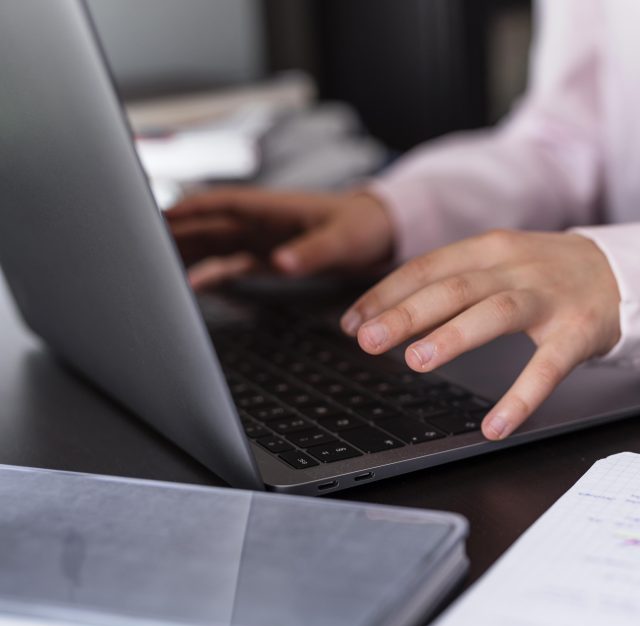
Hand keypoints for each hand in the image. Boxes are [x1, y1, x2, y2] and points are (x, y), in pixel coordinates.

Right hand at [165, 187, 393, 288]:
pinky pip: (230, 262)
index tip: (152, 216)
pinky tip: (191, 284)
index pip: (218, 205)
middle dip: (171, 233)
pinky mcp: (268, 256)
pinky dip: (210, 272)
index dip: (185, 209)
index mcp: (270, 208)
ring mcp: (261, 238)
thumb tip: (281, 262)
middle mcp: (259, 221)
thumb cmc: (362, 226)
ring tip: (150, 266)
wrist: (381, 233)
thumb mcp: (341, 240)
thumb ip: (312, 252)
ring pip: (212, 243)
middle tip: (135, 245)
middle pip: (205, 225)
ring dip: (185, 252)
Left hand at [341, 230, 621, 439]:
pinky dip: (521, 396)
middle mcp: (517, 267)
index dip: (387, 293)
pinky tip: (496, 424)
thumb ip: (455, 283)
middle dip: (407, 313)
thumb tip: (392, 313)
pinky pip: (547, 366)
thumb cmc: (552, 274)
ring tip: (416, 362)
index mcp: (491, 249)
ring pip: (495, 312)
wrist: (626, 272)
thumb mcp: (502, 263)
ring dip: (453, 336)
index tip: (353, 321)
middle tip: (368, 340)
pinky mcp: (579, 331)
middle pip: (454, 286)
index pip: (429, 267)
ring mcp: (550, 298)